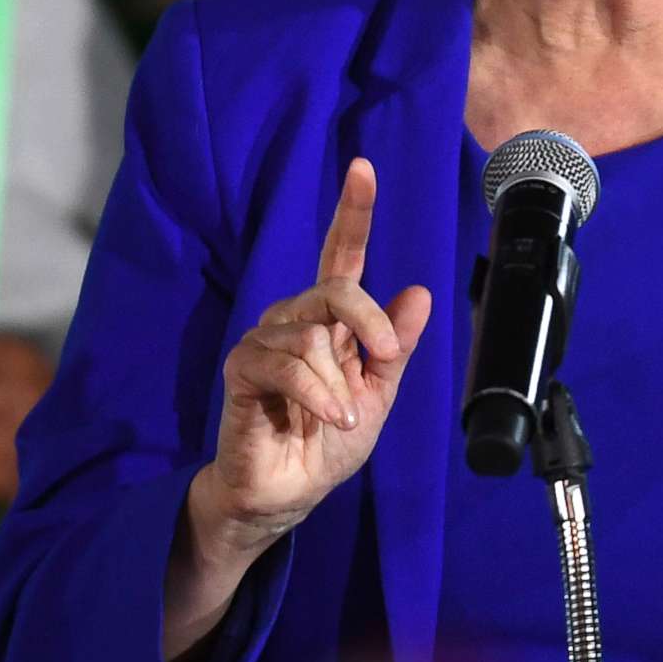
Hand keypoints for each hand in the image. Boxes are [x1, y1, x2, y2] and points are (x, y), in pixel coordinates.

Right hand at [167, 160, 430, 653]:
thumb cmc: (327, 445)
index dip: (352, 211)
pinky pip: (287, 362)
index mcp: (330, 321)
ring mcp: (265, 341)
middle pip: (336, 286)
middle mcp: (294, 319)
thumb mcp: (378, 396)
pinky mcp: (243, 370)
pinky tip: (327, 416)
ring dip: (339, 382)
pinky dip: (317, 393)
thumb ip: (394, 348)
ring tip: (341, 415)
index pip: (341, 255)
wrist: (288, 494)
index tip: (363, 166)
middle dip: (369, 321)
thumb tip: (419, 291)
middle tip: (383, 357)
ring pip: (313, 332)